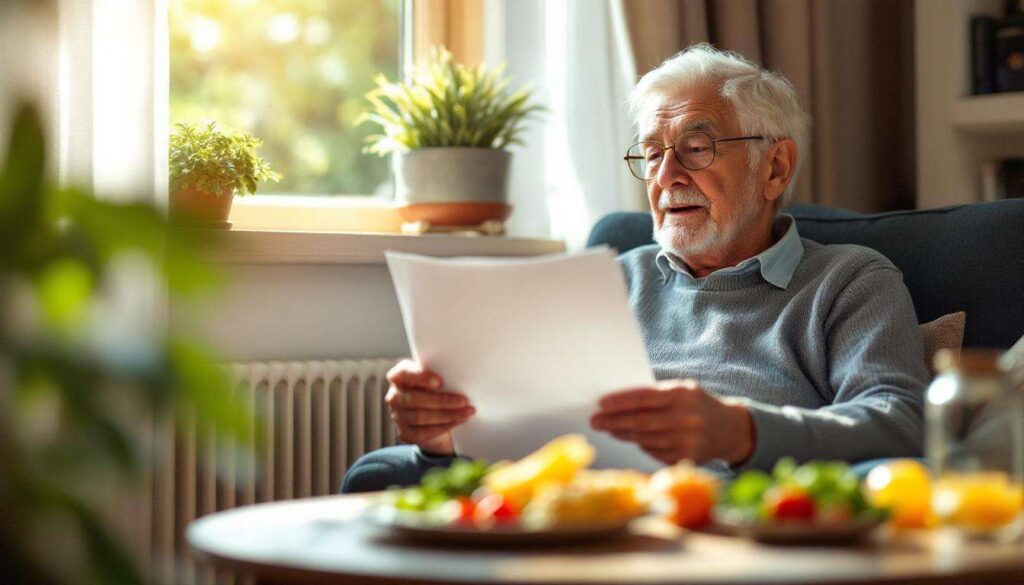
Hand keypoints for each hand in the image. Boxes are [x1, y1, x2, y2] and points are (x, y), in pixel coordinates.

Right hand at [385, 359, 474, 455]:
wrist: (433, 415)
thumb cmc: (435, 390)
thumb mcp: (436, 378)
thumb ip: (441, 374)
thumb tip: (461, 376)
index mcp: (399, 376)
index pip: (403, 373)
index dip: (420, 377)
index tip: (440, 382)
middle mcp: (394, 396)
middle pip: (414, 398)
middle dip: (442, 400)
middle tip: (463, 400)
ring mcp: (397, 416)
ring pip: (420, 417)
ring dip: (447, 415)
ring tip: (466, 412)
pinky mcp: (405, 433)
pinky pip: (423, 432)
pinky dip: (443, 427)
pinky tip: (458, 422)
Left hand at [590, 379, 753, 465]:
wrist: (730, 429)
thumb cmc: (697, 404)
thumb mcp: (683, 390)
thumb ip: (656, 394)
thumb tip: (617, 402)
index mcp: (684, 394)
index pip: (644, 398)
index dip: (620, 401)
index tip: (601, 403)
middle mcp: (687, 418)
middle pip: (641, 422)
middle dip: (614, 421)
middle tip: (595, 421)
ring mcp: (687, 441)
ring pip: (645, 439)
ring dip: (622, 434)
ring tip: (609, 428)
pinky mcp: (686, 458)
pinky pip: (654, 452)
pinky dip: (640, 444)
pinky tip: (630, 438)